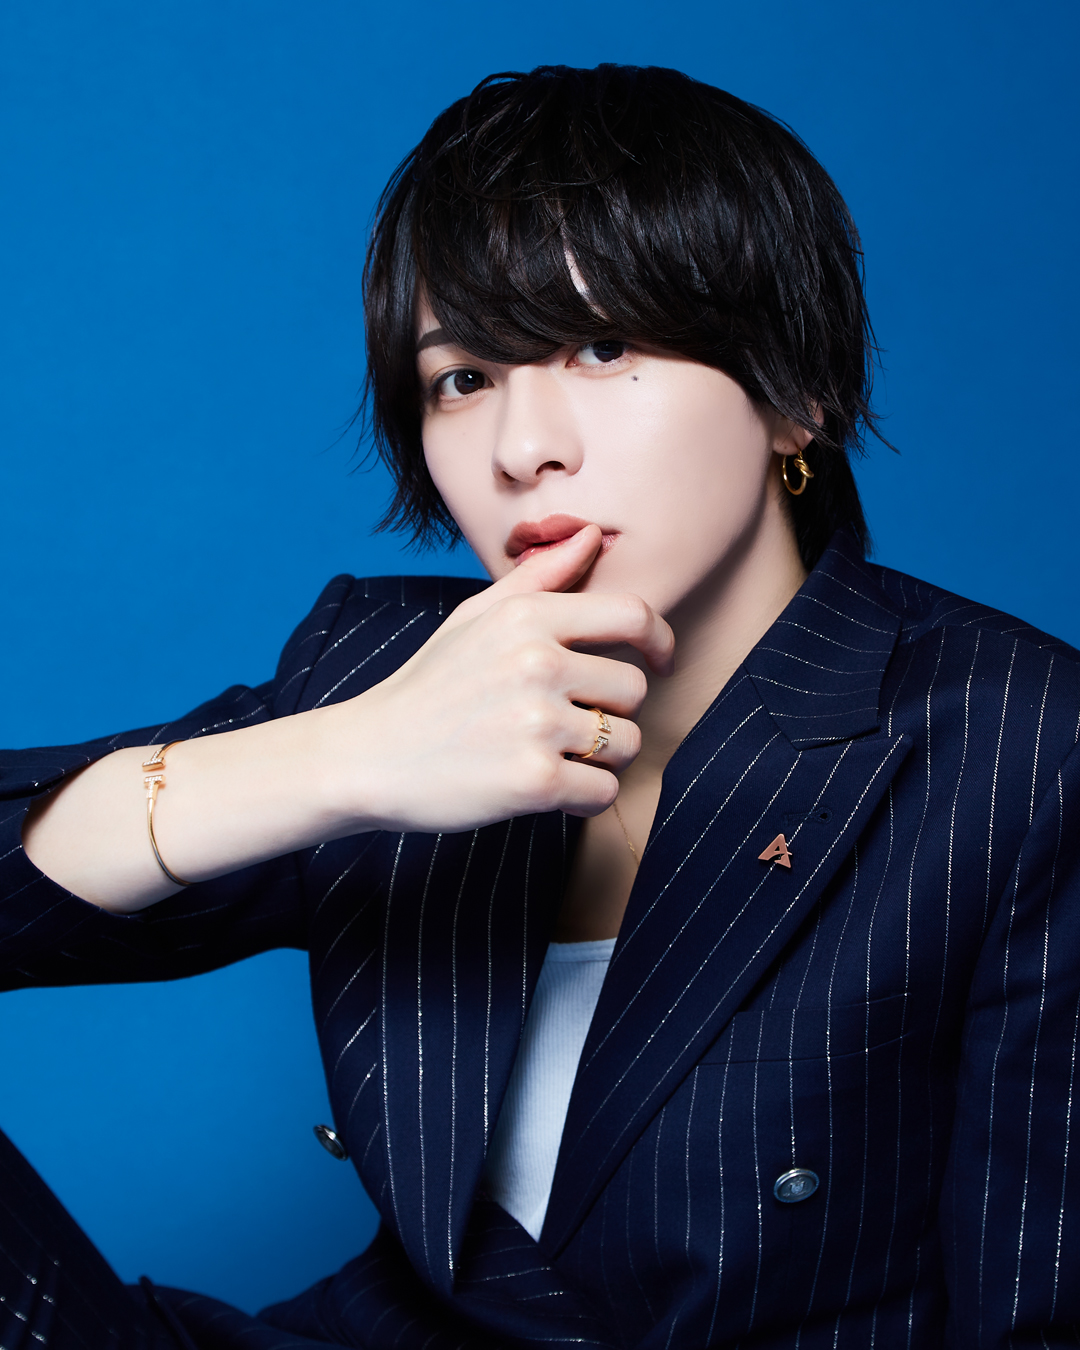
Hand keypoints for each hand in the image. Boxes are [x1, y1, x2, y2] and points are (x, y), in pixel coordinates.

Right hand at [334, 525, 673, 832]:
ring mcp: (537, 724)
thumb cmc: (429, 686)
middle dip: (612, 713)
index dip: (660, 641)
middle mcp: (537, 664)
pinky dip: (583, 798)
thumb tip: (592, 536)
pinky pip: (603, 792)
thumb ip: (540, 577)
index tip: (660, 662)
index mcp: (527, 618)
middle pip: (634, 690)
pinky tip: (546, 788)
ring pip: (626, 744)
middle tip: (566, 726)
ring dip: (600, 759)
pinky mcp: (534, 781)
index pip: (633, 615)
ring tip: (550, 756)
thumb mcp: (474, 617)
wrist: (368, 756)